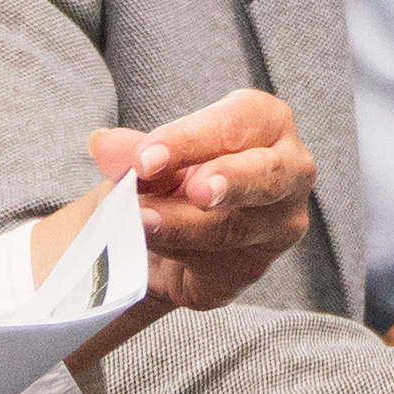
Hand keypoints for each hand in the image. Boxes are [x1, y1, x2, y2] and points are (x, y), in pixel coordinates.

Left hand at [86, 92, 316, 317]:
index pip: (235, 124)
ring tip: (141, 222)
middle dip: (229, 181)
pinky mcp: (253, 269)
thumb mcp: (152, 157)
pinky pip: (216, 266)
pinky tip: (151, 248)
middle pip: (266, 177)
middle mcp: (289, 172)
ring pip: (233, 228)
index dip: (190, 140)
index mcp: (266, 124)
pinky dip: (177, 255)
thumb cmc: (174, 177)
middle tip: (195, 190)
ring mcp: (279, 225)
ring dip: (181, 226)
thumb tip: (103, 144)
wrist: (165, 232)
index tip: (147, 158)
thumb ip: (134, 151)